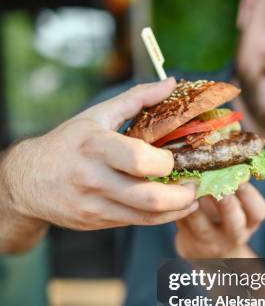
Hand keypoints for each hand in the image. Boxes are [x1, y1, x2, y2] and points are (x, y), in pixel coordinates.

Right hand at [3, 78, 197, 229]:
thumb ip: (137, 98)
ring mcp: (94, 204)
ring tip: (189, 198)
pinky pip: (136, 222)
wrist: (28, 180)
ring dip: (177, 210)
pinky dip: (158, 216)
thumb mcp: (97, 115)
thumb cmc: (68, 143)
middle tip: (194, 184)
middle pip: (150, 198)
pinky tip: (169, 206)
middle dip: (182, 195)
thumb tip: (171, 83)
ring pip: (147, 217)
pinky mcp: (96, 222)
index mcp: (96, 146)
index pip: (140, 160)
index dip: (167, 163)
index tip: (176, 158)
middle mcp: (94, 178)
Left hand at [175, 183, 264, 257]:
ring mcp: (211, 244)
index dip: (248, 193)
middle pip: (234, 221)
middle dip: (226, 202)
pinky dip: (177, 207)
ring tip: (188, 184)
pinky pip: (182, 225)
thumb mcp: (235, 202)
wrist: (207, 247)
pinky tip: (172, 192)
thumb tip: (223, 149)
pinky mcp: (189, 247)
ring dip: (195, 204)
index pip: (258, 211)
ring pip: (202, 226)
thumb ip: (231, 182)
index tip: (238, 176)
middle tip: (215, 183)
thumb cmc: (223, 214)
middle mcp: (234, 236)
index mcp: (250, 222)